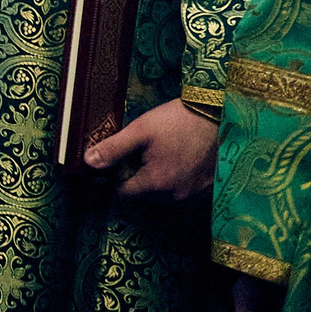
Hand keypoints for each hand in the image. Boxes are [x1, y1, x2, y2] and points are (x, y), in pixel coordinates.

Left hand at [84, 97, 217, 198]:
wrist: (221, 115)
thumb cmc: (179, 121)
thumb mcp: (140, 130)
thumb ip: (113, 149)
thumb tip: (88, 163)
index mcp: (157, 184)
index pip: (123, 195)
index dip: (113, 179)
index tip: (114, 163)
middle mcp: (176, 196)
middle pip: (142, 195)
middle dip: (135, 177)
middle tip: (138, 152)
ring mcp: (194, 194)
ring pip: (162, 193)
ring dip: (155, 178)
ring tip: (159, 152)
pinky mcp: (208, 188)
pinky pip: (181, 189)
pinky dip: (174, 177)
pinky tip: (176, 157)